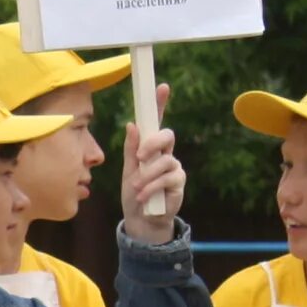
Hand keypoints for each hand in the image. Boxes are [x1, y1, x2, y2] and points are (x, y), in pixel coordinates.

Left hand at [118, 86, 183, 238]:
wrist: (141, 219)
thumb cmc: (134, 192)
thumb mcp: (127, 169)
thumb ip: (131, 149)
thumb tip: (132, 125)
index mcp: (150, 147)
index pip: (156, 122)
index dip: (160, 104)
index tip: (162, 87)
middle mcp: (165, 153)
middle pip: (167, 135)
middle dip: (152, 144)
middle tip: (140, 158)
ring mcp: (174, 166)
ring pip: (165, 160)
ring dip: (147, 175)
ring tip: (136, 188)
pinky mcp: (179, 182)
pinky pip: (168, 178)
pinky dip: (152, 187)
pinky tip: (143, 196)